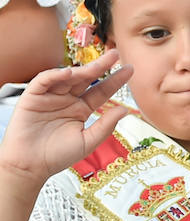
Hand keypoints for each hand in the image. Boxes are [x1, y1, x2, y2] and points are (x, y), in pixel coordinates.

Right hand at [0, 51, 131, 187]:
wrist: (30, 166)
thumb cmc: (57, 156)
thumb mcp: (88, 141)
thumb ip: (106, 126)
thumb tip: (125, 110)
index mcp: (81, 109)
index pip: (102, 91)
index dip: (115, 80)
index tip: (130, 69)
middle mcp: (67, 100)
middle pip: (86, 79)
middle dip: (100, 66)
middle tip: (115, 54)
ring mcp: (50, 97)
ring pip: (67, 77)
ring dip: (81, 70)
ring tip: (95, 67)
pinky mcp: (32, 97)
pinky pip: (43, 81)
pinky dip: (54, 75)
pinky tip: (68, 73)